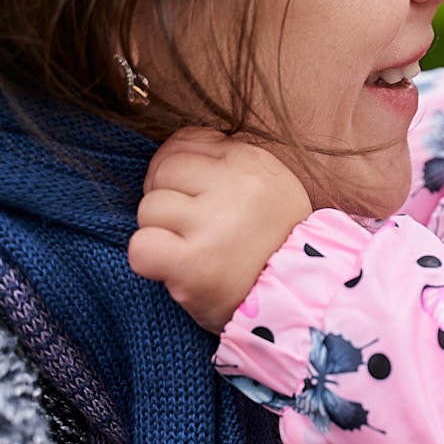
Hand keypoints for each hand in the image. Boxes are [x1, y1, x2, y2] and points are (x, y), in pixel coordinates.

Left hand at [127, 127, 312, 330]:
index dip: (180, 173)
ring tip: (194, 252)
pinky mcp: (195, 264)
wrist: (302, 301)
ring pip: (148, 209)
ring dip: (162, 233)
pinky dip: (151, 260)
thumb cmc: (273, 245)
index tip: (197, 201)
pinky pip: (141, 247)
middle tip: (196, 232)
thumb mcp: (267, 186)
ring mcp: (214, 225)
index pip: (185, 141)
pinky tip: (175, 269)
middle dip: (169, 201)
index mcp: (253, 161)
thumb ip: (223, 162)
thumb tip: (170, 151)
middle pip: (162, 171)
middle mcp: (236, 186)